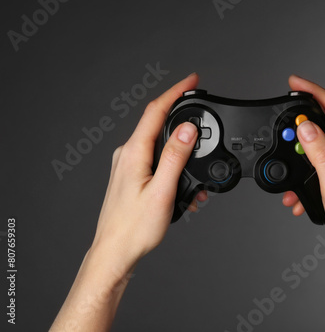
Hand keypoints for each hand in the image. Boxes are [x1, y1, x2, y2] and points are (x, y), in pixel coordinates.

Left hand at [92, 72, 207, 265]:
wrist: (115, 251)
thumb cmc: (134, 227)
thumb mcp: (162, 191)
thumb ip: (175, 157)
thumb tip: (187, 130)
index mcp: (134, 153)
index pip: (155, 111)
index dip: (175, 92)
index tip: (192, 81)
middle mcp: (127, 154)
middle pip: (157, 123)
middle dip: (182, 118)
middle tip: (201, 114)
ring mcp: (128, 165)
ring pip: (159, 145)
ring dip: (181, 151)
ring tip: (198, 173)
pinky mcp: (131, 176)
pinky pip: (155, 160)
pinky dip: (173, 165)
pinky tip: (184, 185)